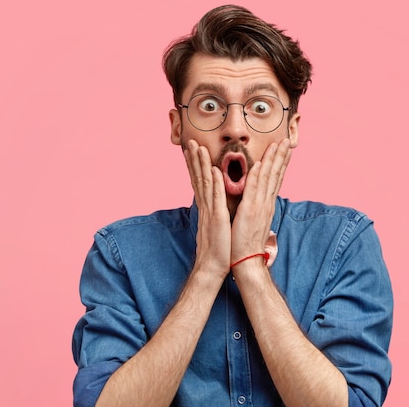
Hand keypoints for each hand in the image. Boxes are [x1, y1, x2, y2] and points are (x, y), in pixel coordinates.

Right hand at [184, 139, 231, 278]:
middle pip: (198, 178)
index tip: (191, 150)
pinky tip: (212, 170)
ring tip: (198, 147)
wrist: (212, 267)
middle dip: (194, 159)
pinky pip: (215, 198)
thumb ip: (211, 211)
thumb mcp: (213, 226)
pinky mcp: (217, 218)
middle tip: (190, 141)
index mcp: (206, 208)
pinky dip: (214, 183)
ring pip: (204, 183)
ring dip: (201, 165)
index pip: (199, 182)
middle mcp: (205, 207)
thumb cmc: (216, 249)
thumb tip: (210, 203)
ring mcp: (210, 212)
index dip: (194, 165)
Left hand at [231, 139, 291, 266]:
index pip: (275, 180)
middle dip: (281, 156)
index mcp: (266, 205)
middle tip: (286, 140)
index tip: (284, 150)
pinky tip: (261, 163)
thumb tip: (258, 200)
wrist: (246, 261)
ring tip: (278, 144)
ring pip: (268, 178)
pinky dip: (258, 176)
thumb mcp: (253, 221)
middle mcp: (266, 203)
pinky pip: (254, 190)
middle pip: (276, 175)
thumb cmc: (246, 243)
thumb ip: (256, 208)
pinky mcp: (249, 212)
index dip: (280, 163)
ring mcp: (259, 207)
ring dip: (273, 160)